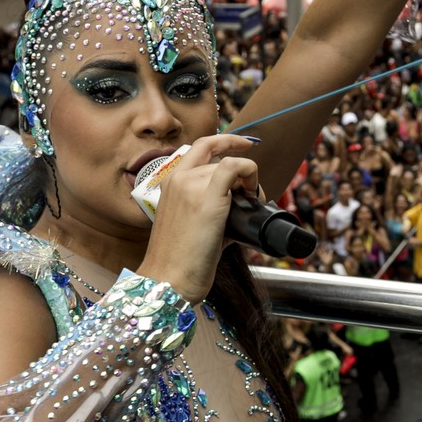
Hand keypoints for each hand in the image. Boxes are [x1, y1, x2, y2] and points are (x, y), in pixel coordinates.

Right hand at [137, 134, 260, 302]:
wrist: (168, 280)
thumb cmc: (179, 261)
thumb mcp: (190, 225)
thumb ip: (211, 210)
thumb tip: (241, 212)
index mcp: (169, 183)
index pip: (200, 147)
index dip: (225, 140)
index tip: (244, 144)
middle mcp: (178, 179)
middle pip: (218, 156)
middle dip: (240, 167)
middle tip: (253, 190)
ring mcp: (191, 187)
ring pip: (229, 164)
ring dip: (249, 179)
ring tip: (253, 203)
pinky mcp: (207, 200)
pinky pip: (234, 168)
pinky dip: (250, 172)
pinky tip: (253, 194)